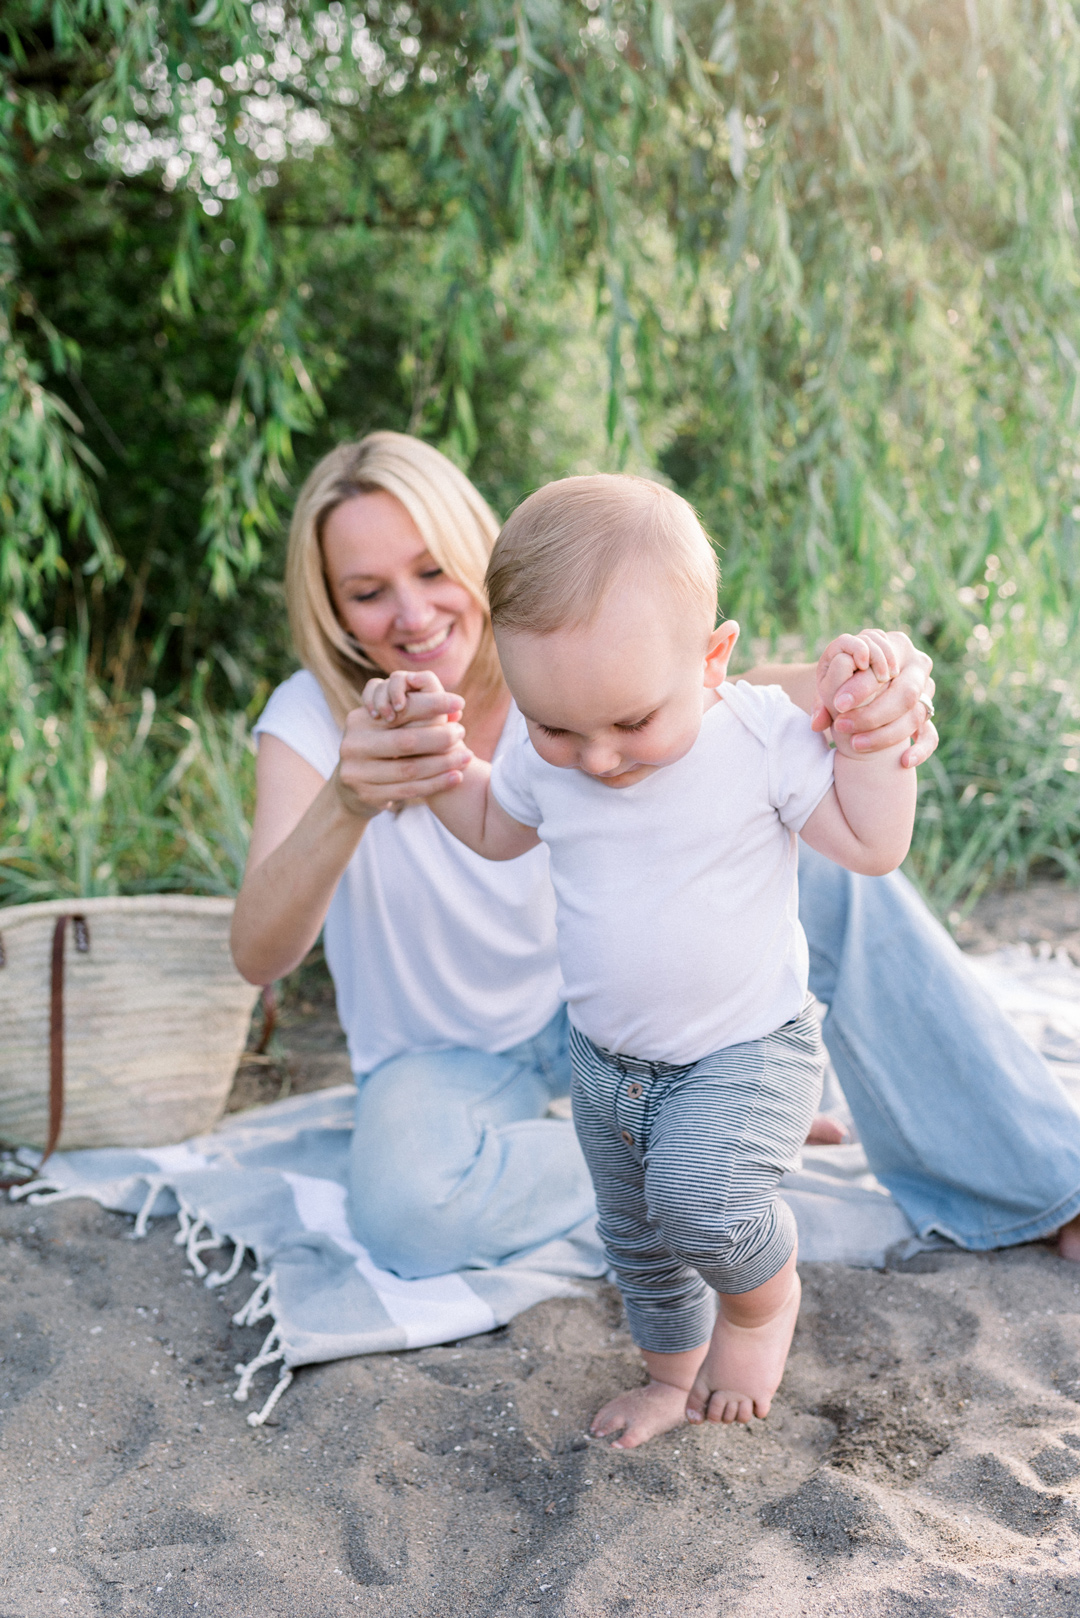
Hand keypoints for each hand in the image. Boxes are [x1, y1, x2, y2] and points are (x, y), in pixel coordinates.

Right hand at [333, 672, 472, 817]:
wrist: (352, 788)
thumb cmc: (382, 748)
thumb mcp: (390, 727)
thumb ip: (418, 714)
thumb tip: (457, 709)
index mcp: (359, 719)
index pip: (401, 709)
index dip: (433, 704)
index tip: (460, 702)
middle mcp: (353, 744)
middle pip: (406, 741)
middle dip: (440, 737)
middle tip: (462, 732)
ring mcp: (357, 773)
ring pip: (410, 769)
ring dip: (443, 763)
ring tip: (467, 757)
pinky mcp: (367, 795)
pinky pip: (409, 790)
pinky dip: (436, 783)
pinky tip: (456, 777)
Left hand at [811, 629, 936, 768]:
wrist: (860, 688)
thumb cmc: (845, 679)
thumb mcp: (831, 681)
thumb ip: (822, 699)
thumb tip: (817, 724)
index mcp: (898, 644)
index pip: (886, 665)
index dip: (863, 686)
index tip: (839, 704)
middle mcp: (918, 666)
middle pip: (906, 693)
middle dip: (873, 712)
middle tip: (842, 725)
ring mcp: (927, 692)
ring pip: (917, 715)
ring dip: (887, 734)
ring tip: (856, 744)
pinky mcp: (928, 716)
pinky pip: (931, 735)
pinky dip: (921, 749)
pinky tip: (904, 761)